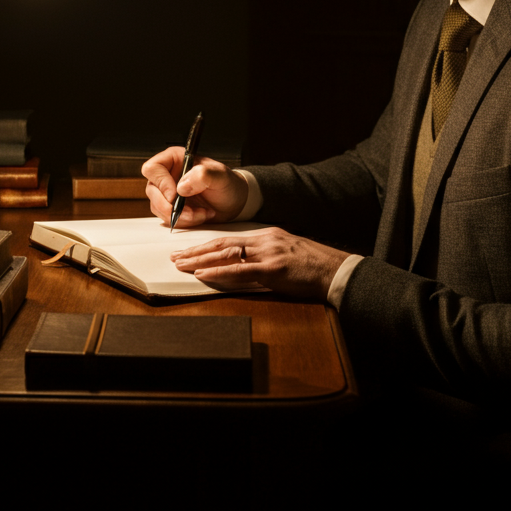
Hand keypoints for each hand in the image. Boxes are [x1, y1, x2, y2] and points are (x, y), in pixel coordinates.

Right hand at [141, 147, 248, 226]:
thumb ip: (203, 175)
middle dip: (172, 206)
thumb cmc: (227, 184)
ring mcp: (167, 192)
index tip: (175, 195)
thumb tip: (181, 187)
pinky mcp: (171, 207)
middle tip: (193, 211)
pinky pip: (167, 218)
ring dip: (181, 216)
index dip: (161, 183)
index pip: (152, 168)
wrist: (233, 201)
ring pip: (159, 208)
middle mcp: (167, 174)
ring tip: (203, 212)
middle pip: (152, 192)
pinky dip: (184, 221)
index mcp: (175, 159)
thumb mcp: (220, 176)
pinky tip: (200, 215)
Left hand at [170, 227, 349, 299]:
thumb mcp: (285, 255)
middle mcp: (264, 240)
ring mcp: (268, 253)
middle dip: (197, 251)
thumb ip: (263, 259)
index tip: (189, 250)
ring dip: (201, 260)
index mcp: (266, 236)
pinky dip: (220, 272)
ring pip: (227, 254)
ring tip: (182, 265)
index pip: (230, 239)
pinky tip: (204, 274)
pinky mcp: (273, 269)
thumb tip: (241, 268)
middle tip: (176, 257)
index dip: (207, 245)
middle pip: (223, 243)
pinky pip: (240, 270)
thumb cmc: (312, 267)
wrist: (334, 270)